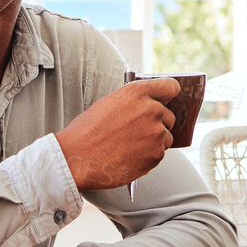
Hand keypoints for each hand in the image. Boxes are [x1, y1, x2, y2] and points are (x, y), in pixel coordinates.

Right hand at [55, 78, 177, 191]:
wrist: (76, 158)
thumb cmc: (86, 133)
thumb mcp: (108, 105)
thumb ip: (133, 103)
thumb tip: (148, 107)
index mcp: (137, 92)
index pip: (170, 87)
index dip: (168, 97)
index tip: (167, 102)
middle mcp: (151, 109)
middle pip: (169, 116)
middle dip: (157, 125)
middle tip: (136, 134)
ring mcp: (156, 132)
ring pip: (166, 138)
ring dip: (153, 143)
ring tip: (129, 148)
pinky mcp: (156, 154)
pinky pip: (159, 155)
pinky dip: (148, 158)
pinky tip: (128, 157)